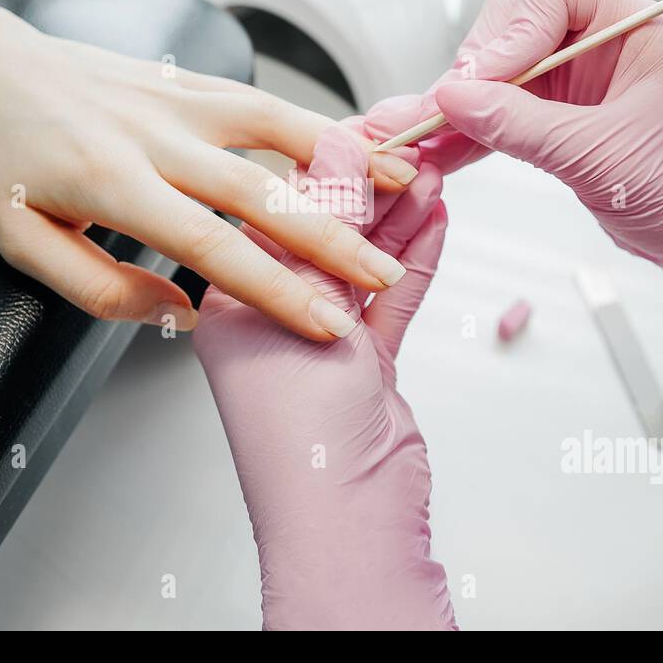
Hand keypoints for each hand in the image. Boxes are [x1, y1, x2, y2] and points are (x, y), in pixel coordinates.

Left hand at [0, 6, 422, 340]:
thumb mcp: (20, 242)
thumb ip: (98, 286)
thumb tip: (177, 309)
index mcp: (114, 184)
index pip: (213, 247)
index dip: (278, 291)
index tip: (324, 324)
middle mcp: (158, 137)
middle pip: (263, 194)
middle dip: (332, 241)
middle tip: (383, 278)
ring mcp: (179, 100)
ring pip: (280, 132)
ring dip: (345, 165)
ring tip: (404, 192)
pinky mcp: (189, 80)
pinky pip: (264, 102)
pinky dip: (317, 124)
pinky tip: (354, 143)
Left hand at [193, 125, 455, 629]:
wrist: (345, 528)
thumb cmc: (297, 445)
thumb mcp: (303, 318)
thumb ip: (321, 237)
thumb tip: (331, 161)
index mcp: (228, 306)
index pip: (270, 217)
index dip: (319, 171)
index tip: (357, 133)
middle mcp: (268, 319)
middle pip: (320, 233)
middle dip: (366, 188)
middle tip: (403, 143)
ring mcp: (320, 342)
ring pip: (361, 262)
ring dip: (398, 218)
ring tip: (431, 171)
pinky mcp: (366, 364)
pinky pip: (392, 300)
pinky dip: (416, 261)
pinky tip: (435, 221)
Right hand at [365, 0, 662, 335]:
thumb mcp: (602, 156)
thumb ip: (522, 124)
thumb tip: (449, 97)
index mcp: (632, 27)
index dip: (514, 26)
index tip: (491, 80)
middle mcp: (602, 44)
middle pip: (513, 23)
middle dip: (478, 67)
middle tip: (447, 114)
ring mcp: (579, 84)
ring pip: (499, 71)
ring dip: (461, 105)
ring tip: (417, 137)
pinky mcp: (562, 121)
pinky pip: (503, 113)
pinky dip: (472, 133)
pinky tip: (438, 154)